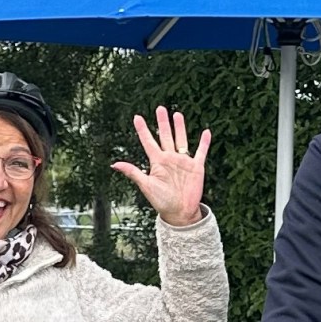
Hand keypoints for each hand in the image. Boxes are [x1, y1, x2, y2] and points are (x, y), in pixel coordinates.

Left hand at [110, 106, 211, 226]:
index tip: (137, 117)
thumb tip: (114, 164)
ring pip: (181, 139)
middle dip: (162, 122)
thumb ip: (133, 172)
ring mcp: (183, 162)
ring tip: (177, 114)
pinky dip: (204, 142)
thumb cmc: (161, 201)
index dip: (142, 129)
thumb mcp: (146, 185)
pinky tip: (206, 132)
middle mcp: (169, 159)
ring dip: (180, 127)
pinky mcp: (196, 167)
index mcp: (157, 162)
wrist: (180, 213)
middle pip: (165, 136)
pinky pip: (200, 152)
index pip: (148, 142)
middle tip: (160, 108)